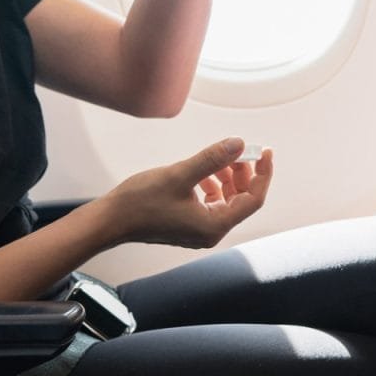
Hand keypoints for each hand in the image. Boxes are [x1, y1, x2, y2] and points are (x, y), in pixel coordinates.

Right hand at [103, 137, 273, 249]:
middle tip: (238, 149)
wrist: (111, 220)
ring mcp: (199, 229)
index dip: (263, 174)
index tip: (264, 151)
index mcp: (214, 225)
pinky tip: (203, 172)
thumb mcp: (180, 174)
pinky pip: (211, 203)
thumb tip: (239, 144)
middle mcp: (210, 232)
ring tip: (219, 158)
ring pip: (226, 200)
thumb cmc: (141, 202)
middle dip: (243, 173)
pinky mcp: (188, 224)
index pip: (253, 199)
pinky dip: (213, 185)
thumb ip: (212, 159)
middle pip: (241, 200)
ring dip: (227, 177)